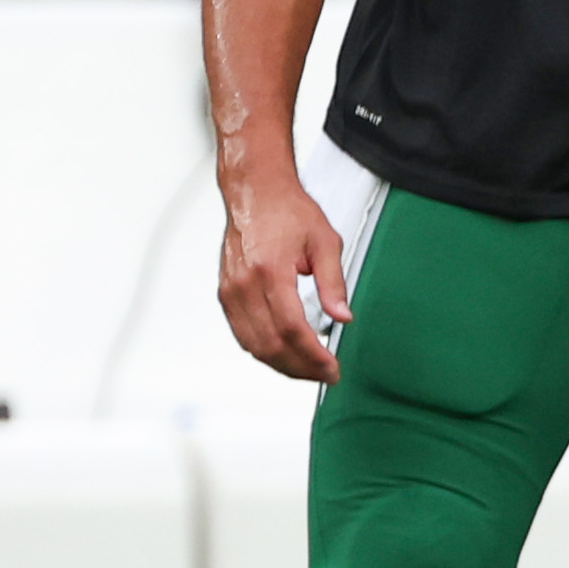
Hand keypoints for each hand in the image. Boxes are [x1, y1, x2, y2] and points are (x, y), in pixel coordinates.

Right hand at [218, 172, 347, 382]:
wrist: (255, 193)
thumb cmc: (289, 211)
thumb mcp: (325, 242)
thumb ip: (334, 283)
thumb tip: (343, 317)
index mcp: (270, 271)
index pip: (291, 328)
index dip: (313, 356)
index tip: (332, 368)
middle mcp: (244, 285)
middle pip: (270, 344)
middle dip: (300, 367)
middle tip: (326, 375)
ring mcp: (230, 290)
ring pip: (253, 345)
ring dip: (282, 365)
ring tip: (310, 371)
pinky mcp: (225, 293)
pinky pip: (242, 333)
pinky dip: (264, 350)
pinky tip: (286, 355)